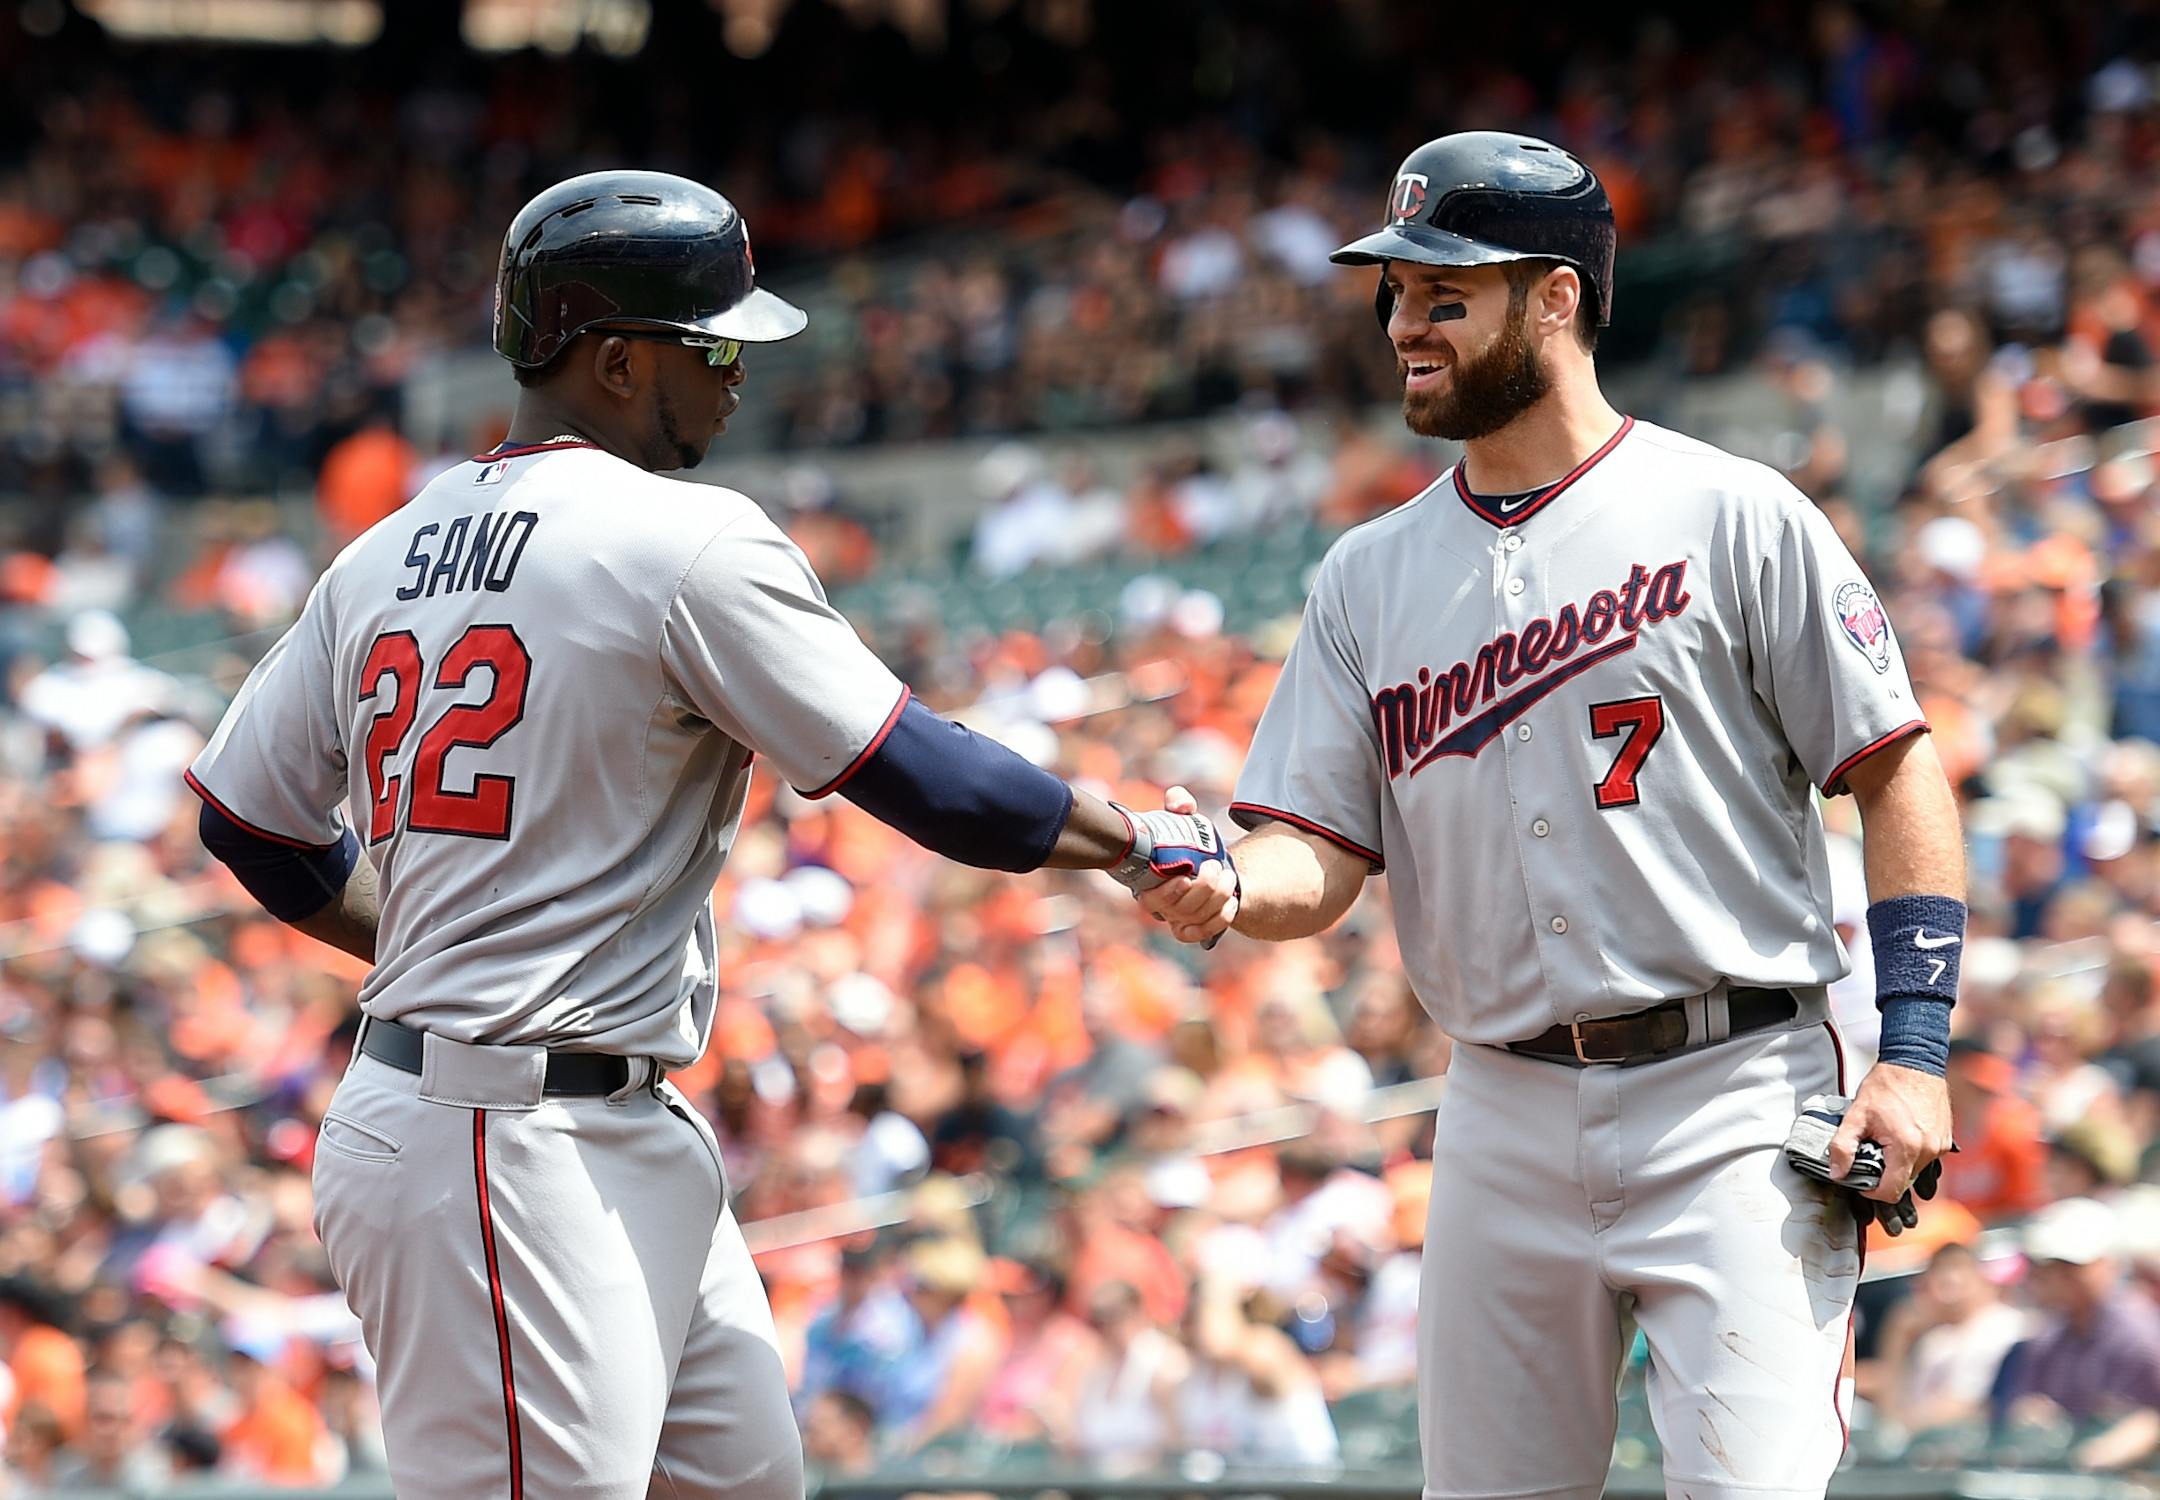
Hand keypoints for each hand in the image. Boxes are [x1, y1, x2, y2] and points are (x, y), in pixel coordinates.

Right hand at [1131, 786, 1239, 944]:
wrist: (1198, 860)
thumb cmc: (1180, 838)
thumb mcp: (1179, 816)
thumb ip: (1178, 802)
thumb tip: (1181, 805)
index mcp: (1147, 883)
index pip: (1150, 899)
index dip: (1167, 893)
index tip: (1185, 878)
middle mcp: (1159, 906)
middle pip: (1179, 910)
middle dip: (1203, 889)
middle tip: (1216, 866)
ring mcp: (1175, 919)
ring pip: (1195, 919)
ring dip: (1217, 898)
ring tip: (1229, 876)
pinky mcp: (1192, 928)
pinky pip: (1203, 933)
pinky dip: (1221, 919)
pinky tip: (1232, 901)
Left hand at [1830, 1061, 1953, 1204]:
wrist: (1914, 1063)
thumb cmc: (1887, 1086)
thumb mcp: (1856, 1115)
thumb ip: (1843, 1146)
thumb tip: (1837, 1172)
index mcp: (1906, 1148)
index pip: (1890, 1192)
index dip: (1871, 1192)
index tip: (1860, 1179)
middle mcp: (1929, 1151)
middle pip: (1903, 1183)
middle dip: (1884, 1175)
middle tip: (1870, 1154)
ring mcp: (1940, 1146)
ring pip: (1915, 1171)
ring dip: (1898, 1165)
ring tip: (1885, 1142)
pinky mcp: (1946, 1141)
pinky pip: (1927, 1159)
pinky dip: (1912, 1155)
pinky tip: (1900, 1136)